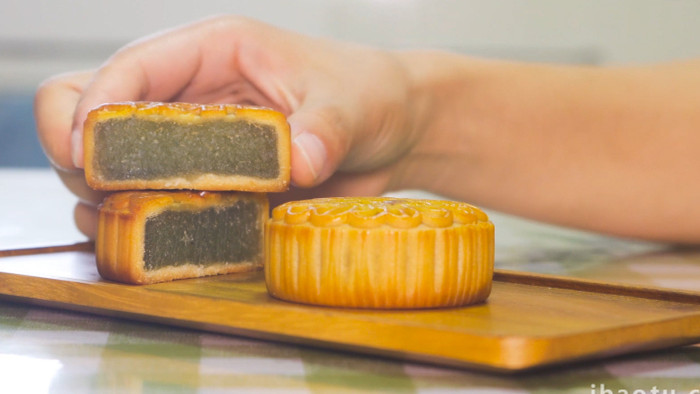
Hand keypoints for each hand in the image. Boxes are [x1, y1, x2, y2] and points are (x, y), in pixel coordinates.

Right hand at [35, 15, 424, 237]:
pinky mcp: (207, 186)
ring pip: (113, 168)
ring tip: (137, 227)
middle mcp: (190, 95)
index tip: (87, 156)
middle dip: (87, 157)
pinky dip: (144, 228)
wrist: (391, 133)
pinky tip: (159, 245)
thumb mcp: (351, 105)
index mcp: (213, 52)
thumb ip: (322, 130)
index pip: (129, 68)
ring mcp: (193, 144)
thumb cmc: (368, 94)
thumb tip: (297, 161)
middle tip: (108, 195)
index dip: (94, 108)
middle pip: (94, 115)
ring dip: (111, 201)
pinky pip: (153, 206)